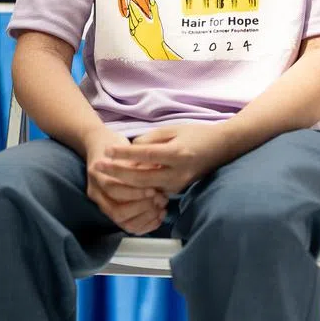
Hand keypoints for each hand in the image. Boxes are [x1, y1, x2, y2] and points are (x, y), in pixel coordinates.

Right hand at [82, 125, 167, 234]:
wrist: (102, 147)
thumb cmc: (117, 146)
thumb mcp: (126, 148)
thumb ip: (138, 162)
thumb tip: (158, 167)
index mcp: (97, 173)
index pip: (114, 189)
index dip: (135, 192)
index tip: (154, 190)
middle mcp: (95, 192)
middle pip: (116, 211)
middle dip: (142, 207)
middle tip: (161, 199)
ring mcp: (101, 203)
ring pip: (121, 221)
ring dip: (144, 217)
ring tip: (161, 207)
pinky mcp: (110, 211)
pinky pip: (126, 225)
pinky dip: (144, 224)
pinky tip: (158, 217)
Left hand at [99, 123, 230, 195]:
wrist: (222, 148)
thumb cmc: (197, 134)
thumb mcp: (173, 130)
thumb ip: (151, 139)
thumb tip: (131, 150)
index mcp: (177, 154)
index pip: (145, 156)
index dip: (124, 154)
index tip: (107, 151)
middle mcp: (177, 173)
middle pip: (141, 178)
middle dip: (117, 173)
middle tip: (98, 166)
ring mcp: (178, 185)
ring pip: (145, 188)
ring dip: (124, 183)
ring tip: (105, 175)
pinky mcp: (177, 190)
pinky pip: (153, 190)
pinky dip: (137, 187)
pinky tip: (121, 182)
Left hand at [126, 0, 180, 60]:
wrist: (154, 48)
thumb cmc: (157, 34)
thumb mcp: (157, 20)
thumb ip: (154, 8)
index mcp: (141, 21)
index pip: (135, 10)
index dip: (132, 4)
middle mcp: (136, 25)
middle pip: (131, 14)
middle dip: (130, 7)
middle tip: (129, 1)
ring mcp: (133, 31)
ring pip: (130, 20)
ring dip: (130, 14)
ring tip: (130, 9)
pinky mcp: (132, 35)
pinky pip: (130, 26)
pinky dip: (130, 22)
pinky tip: (132, 19)